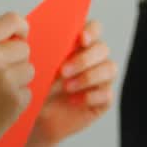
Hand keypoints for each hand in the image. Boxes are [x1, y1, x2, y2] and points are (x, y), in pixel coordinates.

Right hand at [0, 12, 34, 146]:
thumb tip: (24, 36)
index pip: (13, 19)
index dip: (20, 29)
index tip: (18, 38)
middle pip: (24, 48)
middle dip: (16, 61)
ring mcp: (5, 79)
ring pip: (29, 70)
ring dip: (18, 81)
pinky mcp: (16, 100)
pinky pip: (28, 91)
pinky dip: (17, 100)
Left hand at [35, 20, 116, 143]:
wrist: (40, 117)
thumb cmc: (39, 88)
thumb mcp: (36, 69)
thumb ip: (43, 53)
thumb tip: (40, 41)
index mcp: (79, 45)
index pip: (95, 28)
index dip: (92, 31)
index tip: (81, 39)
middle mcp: (94, 59)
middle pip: (102, 48)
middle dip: (84, 59)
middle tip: (63, 71)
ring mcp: (102, 79)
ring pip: (109, 69)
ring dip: (88, 77)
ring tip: (67, 88)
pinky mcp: (104, 99)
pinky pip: (107, 93)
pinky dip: (91, 96)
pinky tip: (73, 100)